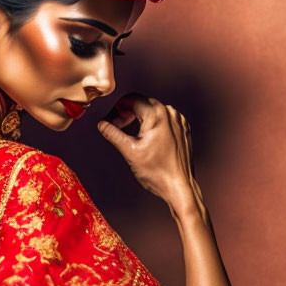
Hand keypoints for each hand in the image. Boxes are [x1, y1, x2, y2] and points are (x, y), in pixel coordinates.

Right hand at [97, 92, 201, 213]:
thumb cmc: (157, 172)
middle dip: (128, 112)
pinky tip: (147, 138)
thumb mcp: (129, 151)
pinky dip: (153, 123)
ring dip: (140, 117)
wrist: (179, 186)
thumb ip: (113, 133)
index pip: (132, 99)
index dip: (117, 108)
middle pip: (143, 102)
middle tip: (118, 127)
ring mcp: (179, 120)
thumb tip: (102, 124)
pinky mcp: (183, 129)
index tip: (111, 121)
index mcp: (157, 115)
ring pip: (154, 110)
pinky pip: (165, 118)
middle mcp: (170, 113)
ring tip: (132, 134)